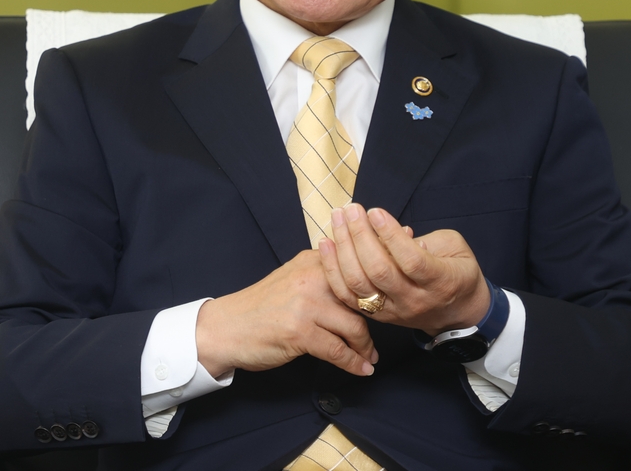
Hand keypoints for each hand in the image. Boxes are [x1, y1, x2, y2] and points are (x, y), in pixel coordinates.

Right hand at [195, 249, 377, 378]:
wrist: (226, 327)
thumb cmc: (262, 306)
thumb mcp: (293, 278)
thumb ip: (324, 274)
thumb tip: (360, 277)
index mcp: (313, 260)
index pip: (358, 264)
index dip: (383, 273)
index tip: (404, 275)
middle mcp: (312, 277)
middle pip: (363, 296)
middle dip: (380, 317)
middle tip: (389, 329)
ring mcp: (306, 304)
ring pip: (355, 326)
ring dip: (367, 346)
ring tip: (370, 356)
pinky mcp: (299, 331)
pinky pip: (338, 350)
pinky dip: (353, 363)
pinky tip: (361, 369)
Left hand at [319, 203, 490, 334]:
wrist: (456, 313)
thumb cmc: (457, 272)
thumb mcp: (456, 248)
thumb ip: (430, 240)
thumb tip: (398, 232)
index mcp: (439, 281)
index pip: (411, 260)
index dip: (390, 235)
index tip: (375, 211)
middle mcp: (413, 299)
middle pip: (379, 271)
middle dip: (360, 235)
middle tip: (351, 209)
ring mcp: (392, 311)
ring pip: (358, 285)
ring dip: (343, 249)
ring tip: (337, 218)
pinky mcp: (376, 315)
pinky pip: (347, 296)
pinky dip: (332, 270)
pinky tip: (326, 244)